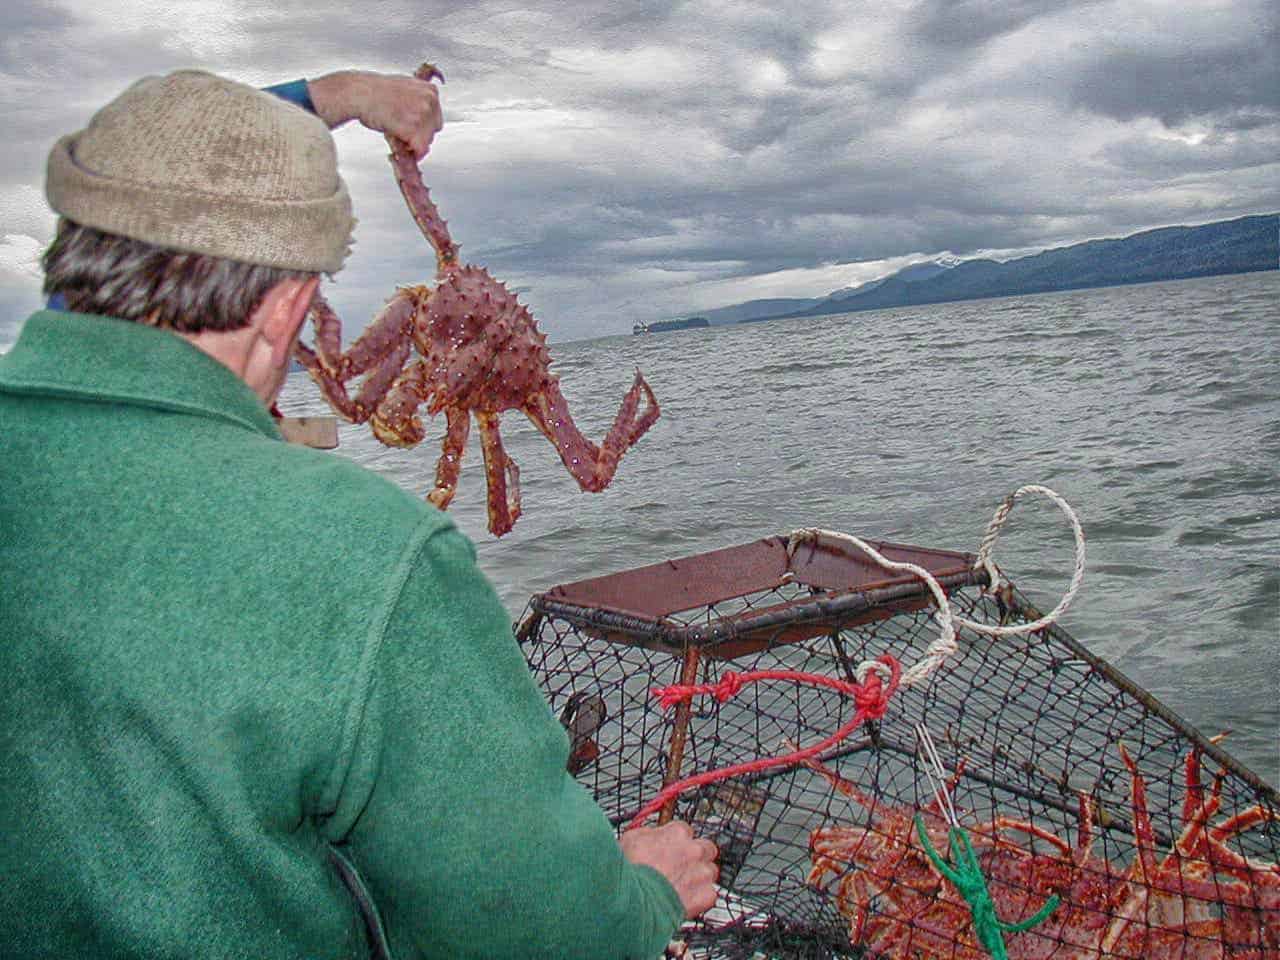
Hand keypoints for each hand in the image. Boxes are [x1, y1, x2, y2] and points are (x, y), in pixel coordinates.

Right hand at [307, 70, 443, 159]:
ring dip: (413, 143)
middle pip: (433, 130)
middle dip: (420, 135)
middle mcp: (429, 101)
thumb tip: (421, 118)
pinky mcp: (412, 128)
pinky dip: (411, 153)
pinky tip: (400, 146)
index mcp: (430, 90)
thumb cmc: (375, 91)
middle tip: (404, 135)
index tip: (415, 130)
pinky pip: (419, 149)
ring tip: (397, 136)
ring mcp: (422, 114)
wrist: (359, 93)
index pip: (436, 117)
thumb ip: (417, 102)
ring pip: (426, 141)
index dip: (424, 127)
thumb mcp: (405, 89)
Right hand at [620, 820, 718, 918]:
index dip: (677, 843)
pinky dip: (700, 899)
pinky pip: (709, 894)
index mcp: (677, 833)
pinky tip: (685, 901)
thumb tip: (652, 835)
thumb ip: (649, 834)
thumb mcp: (630, 839)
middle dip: (696, 857)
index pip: (685, 831)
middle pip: (706, 848)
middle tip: (682, 867)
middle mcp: (694, 850)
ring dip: (700, 877)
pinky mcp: (706, 895)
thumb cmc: (629, 873)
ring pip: (710, 871)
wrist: (633, 902)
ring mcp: (702, 873)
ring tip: (682, 887)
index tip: (672, 850)